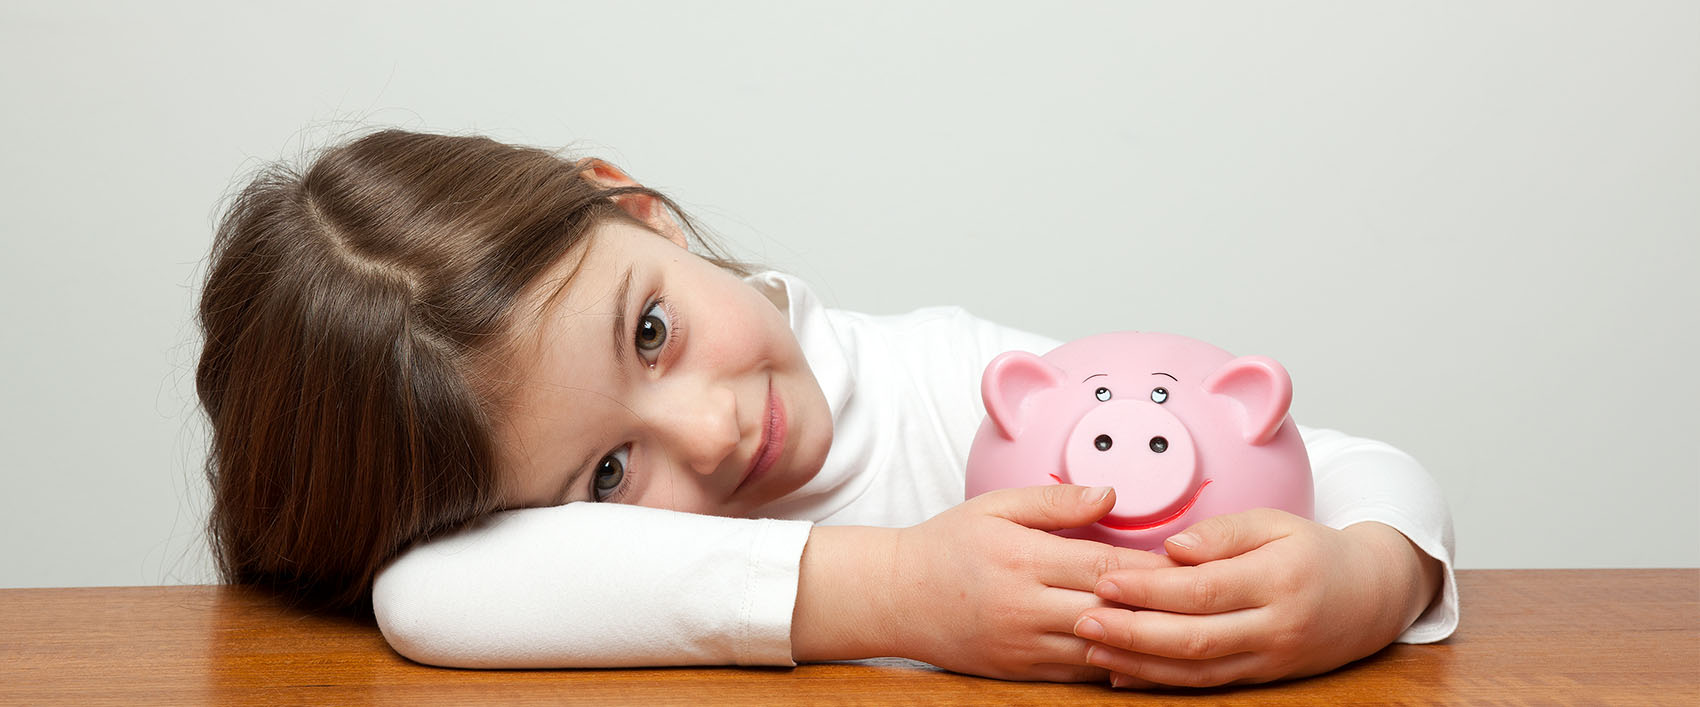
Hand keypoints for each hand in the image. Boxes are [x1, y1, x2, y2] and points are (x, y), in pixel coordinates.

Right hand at [881, 485, 1175, 681]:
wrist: (896, 597)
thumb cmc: (947, 545)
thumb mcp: (996, 507)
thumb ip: (1056, 502)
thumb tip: (1111, 495)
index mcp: (1023, 560)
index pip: (1104, 568)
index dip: (1154, 569)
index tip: (1190, 563)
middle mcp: (1025, 607)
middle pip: (1112, 613)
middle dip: (1162, 608)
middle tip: (1207, 600)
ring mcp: (1022, 645)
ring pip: (1101, 652)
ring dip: (1145, 644)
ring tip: (1187, 632)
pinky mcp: (1019, 672)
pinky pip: (1079, 676)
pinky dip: (1114, 667)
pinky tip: (1145, 657)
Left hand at [1072, 509, 1441, 687]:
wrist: (1371, 598)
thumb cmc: (1315, 552)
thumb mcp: (1277, 523)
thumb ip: (1224, 533)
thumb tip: (1173, 549)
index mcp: (1279, 579)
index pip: (1204, 589)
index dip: (1151, 589)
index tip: (1105, 580)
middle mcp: (1276, 626)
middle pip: (1195, 637)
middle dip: (1133, 633)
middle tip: (1083, 620)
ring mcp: (1270, 659)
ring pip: (1198, 670)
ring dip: (1140, 664)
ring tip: (1091, 650)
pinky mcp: (1262, 677)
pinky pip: (1207, 684)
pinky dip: (1163, 683)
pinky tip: (1123, 674)